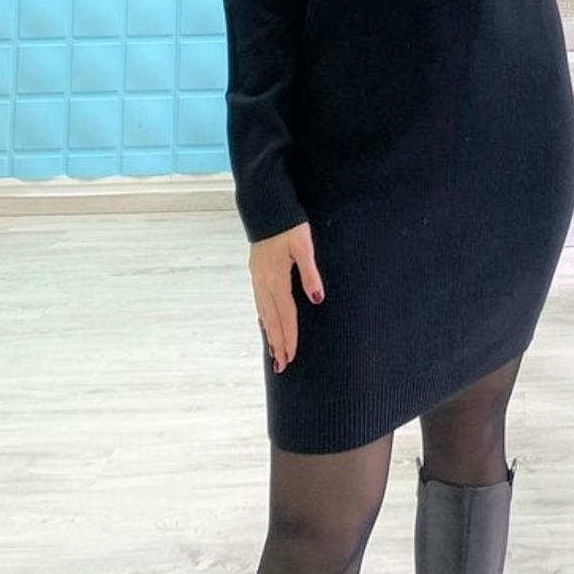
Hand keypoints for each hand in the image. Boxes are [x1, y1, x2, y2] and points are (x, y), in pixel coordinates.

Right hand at [250, 221, 325, 373]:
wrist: (265, 207)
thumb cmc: (288, 225)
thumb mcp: (304, 247)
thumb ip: (311, 274)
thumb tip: (317, 299)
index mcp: (276, 279)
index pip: (286, 315)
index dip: (290, 337)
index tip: (292, 357)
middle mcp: (263, 282)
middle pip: (272, 319)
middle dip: (278, 343)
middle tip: (281, 366)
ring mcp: (257, 277)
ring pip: (263, 312)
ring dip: (269, 333)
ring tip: (273, 352)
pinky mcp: (256, 270)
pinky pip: (259, 301)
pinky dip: (263, 316)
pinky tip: (264, 322)